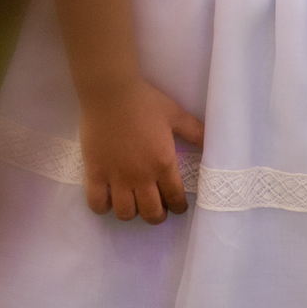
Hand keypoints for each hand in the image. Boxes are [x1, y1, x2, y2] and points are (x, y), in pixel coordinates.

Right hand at [79, 78, 203, 223]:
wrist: (111, 91)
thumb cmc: (145, 101)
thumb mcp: (175, 114)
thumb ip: (195, 132)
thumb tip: (211, 145)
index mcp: (163, 163)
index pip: (175, 199)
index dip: (179, 207)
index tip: (178, 206)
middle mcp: (141, 176)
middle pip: (151, 213)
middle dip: (157, 215)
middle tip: (157, 207)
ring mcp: (117, 177)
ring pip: (125, 213)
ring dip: (132, 212)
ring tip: (133, 203)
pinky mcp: (95, 173)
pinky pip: (97, 203)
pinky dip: (103, 207)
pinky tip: (109, 199)